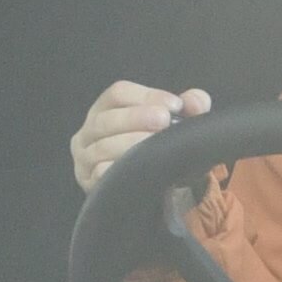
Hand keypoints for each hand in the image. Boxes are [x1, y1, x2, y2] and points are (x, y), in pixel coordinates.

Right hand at [70, 80, 208, 193]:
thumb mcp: (173, 125)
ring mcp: (85, 157)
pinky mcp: (89, 181)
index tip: (175, 105)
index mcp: (106, 109)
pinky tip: (141, 169)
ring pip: (102, 147)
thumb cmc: (154, 147)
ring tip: (156, 146)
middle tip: (164, 121)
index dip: (146, 96)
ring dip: (131, 144)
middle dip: (136, 118)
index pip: (118, 93)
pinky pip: (99, 173)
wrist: (147, 187)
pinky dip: (119, 169)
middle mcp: (90, 130)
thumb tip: (197, 102)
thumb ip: (189, 107)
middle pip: (106, 119)